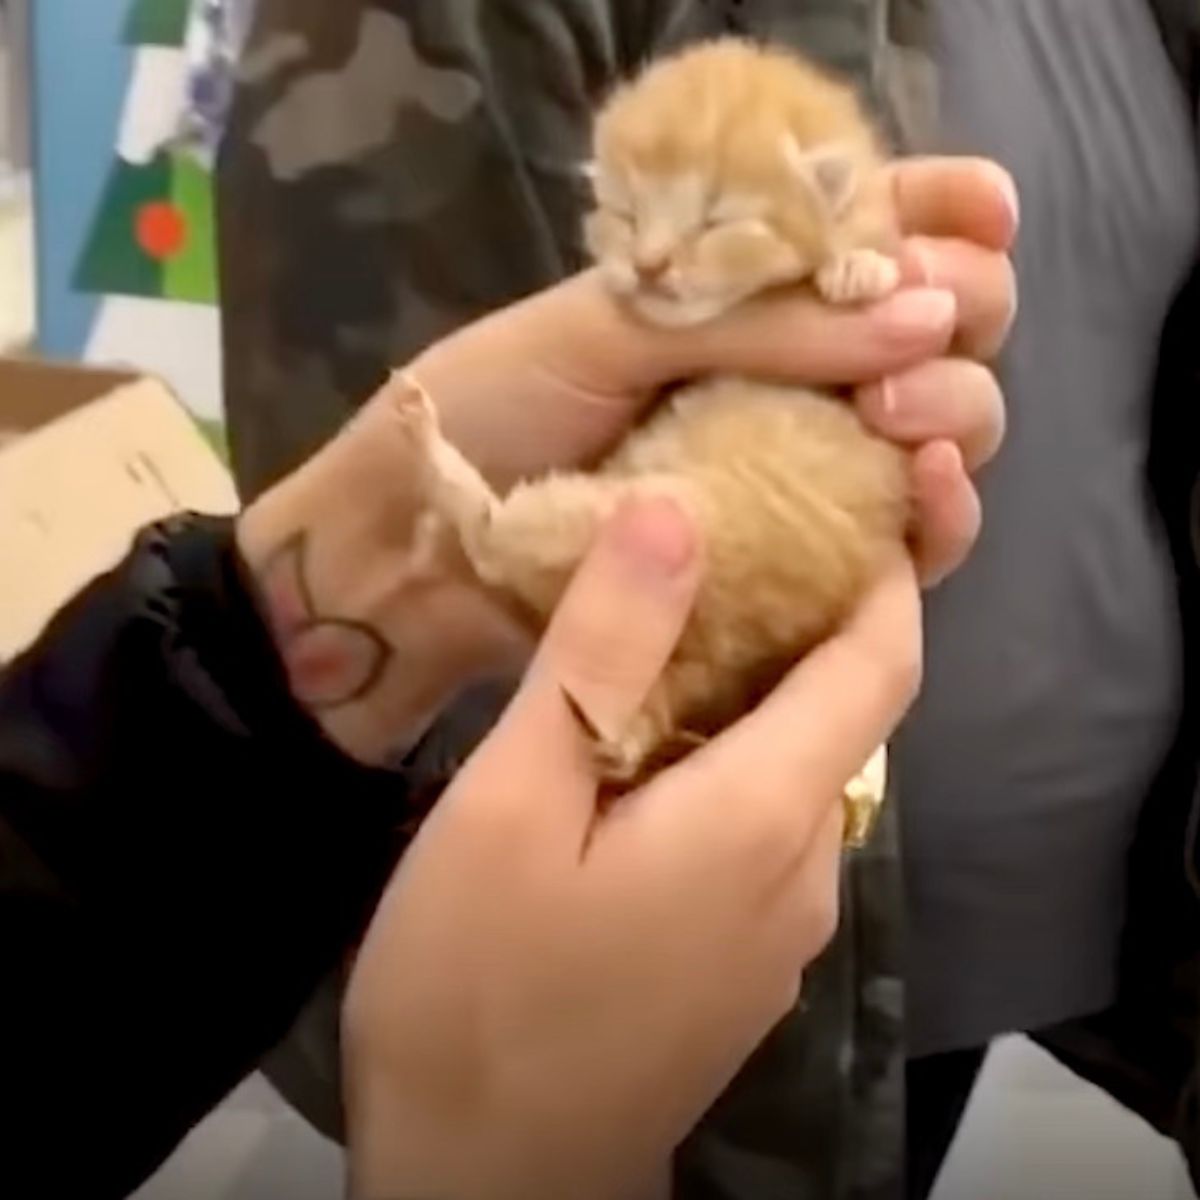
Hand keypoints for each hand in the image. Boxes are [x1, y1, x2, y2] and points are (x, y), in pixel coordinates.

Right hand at [343, 498, 921, 1199]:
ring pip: (793, 777)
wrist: (481, 1185)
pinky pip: (760, 836)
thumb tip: (678, 513)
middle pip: (837, 717)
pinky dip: (725, 769)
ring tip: (656, 634)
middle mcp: (805, 872)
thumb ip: (603, 654)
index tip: (837, 502)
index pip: (881, 665)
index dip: (881, 576)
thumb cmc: (477, 987)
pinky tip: (639, 758)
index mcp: (764, 815)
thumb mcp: (512, 801)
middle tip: (709, 545)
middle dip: (795, 622)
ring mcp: (781, 933)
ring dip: (748, 698)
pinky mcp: (744, 969)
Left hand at [412, 156, 1016, 585]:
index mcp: (750, 290)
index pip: (880, 231)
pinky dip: (943, 514)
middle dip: (966, 309)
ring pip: (943, 432)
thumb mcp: (613, 324)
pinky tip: (931, 486)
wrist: (434, 544)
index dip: (944, 212)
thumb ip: (761, 317)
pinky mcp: (800, 566)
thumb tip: (923, 308)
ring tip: (904, 416)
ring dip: (958, 408)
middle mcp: (797, 375)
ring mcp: (804, 471)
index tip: (980, 211)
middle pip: (940, 329)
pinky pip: (907, 543)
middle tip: (927, 327)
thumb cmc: (499, 408)